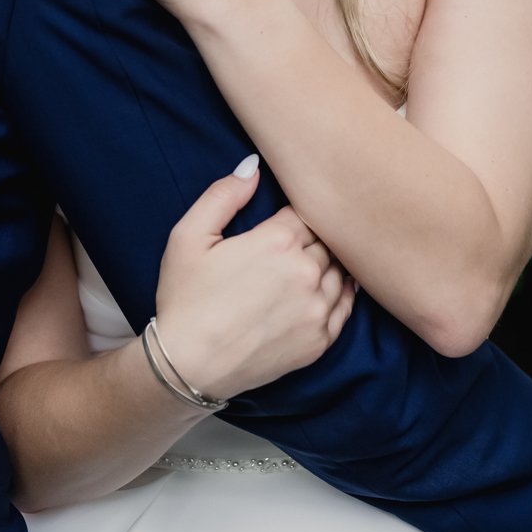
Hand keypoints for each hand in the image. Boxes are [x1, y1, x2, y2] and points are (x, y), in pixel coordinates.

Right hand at [151, 158, 355, 400]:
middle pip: (327, 239)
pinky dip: (343, 291)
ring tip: (317, 258)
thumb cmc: (185, 299)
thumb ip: (223, 195)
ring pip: (340, 270)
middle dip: (314, 235)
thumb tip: (253, 165)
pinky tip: (336, 284)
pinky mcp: (320, 341)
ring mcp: (317, 309)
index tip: (286, 217)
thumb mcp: (189, 236)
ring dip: (330, 261)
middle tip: (298, 239)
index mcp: (277, 241)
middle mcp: (306, 273)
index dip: (296, 212)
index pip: (307, 211)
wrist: (188, 366)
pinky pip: (346, 306)